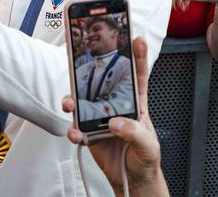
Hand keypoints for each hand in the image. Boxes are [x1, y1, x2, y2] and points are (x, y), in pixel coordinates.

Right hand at [61, 37, 163, 195]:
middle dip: (88, 66)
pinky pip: (77, 128)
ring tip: (69, 105)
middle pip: (100, 81)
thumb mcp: (148, 145)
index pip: (138, 76)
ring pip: (81, 101)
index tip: (137, 39)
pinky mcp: (89, 133)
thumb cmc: (144, 156)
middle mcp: (115, 105)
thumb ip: (135, 133)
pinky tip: (76, 134)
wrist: (130, 178)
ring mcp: (99, 117)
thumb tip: (116, 122)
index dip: (138, 57)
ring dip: (72, 100)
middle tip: (79, 54)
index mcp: (135, 103)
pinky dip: (73, 130)